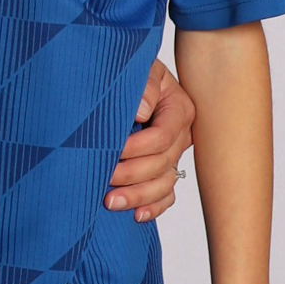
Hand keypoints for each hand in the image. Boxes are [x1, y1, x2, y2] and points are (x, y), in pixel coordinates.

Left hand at [106, 60, 195, 218]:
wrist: (125, 77)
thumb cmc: (130, 71)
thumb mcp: (139, 67)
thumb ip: (143, 85)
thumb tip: (142, 111)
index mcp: (179, 108)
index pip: (162, 137)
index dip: (136, 148)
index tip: (111, 151)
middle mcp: (181, 135)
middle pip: (162, 164)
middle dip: (131, 175)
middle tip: (103, 178)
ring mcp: (174, 154)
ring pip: (165, 184)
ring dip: (138, 196)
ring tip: (109, 202)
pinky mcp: (165, 169)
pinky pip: (167, 195)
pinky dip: (153, 207)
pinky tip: (136, 215)